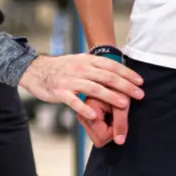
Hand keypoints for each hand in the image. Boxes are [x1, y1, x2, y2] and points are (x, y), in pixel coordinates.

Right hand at [19, 54, 143, 141]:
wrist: (35, 70)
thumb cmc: (61, 68)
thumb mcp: (79, 61)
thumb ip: (96, 66)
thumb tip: (116, 72)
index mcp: (87, 60)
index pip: (111, 65)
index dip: (127, 73)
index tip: (140, 81)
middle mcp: (80, 68)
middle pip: (107, 77)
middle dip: (125, 86)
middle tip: (139, 94)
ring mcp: (70, 80)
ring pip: (94, 88)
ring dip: (111, 96)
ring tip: (124, 104)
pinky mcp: (60, 92)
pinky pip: (74, 101)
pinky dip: (84, 108)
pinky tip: (95, 115)